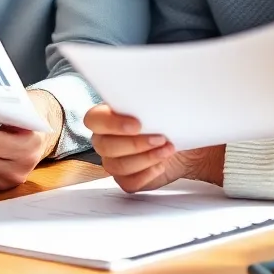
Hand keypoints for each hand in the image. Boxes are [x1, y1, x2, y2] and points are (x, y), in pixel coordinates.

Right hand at [85, 104, 223, 192]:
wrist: (179, 141)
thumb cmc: (166, 120)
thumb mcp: (160, 105)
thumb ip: (150, 101)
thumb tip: (160, 91)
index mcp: (107, 116)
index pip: (94, 119)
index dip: (112, 123)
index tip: (138, 124)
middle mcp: (104, 139)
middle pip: (105, 146)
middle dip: (135, 144)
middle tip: (160, 138)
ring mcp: (113, 161)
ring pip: (117, 166)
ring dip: (145, 158)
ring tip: (168, 150)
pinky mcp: (125, 179)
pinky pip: (128, 183)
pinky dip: (147, 175)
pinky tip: (161, 165)